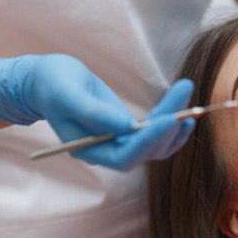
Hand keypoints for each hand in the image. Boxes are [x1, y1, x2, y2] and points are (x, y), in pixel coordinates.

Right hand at [0, 54, 194, 169]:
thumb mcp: (67, 94)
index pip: (126, 156)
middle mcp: (107, 151)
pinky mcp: (127, 130)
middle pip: (146, 150)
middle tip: (186, 99)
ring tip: (190, 100)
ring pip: (155, 144)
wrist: (47, 81)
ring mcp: (118, 142)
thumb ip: (93, 113)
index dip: (149, 141)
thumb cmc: (52, 85)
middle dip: (169, 127)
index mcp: (88, 150)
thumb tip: (125, 127)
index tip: (170, 119)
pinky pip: (154, 133)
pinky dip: (171, 123)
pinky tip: (185, 111)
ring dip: (175, 123)